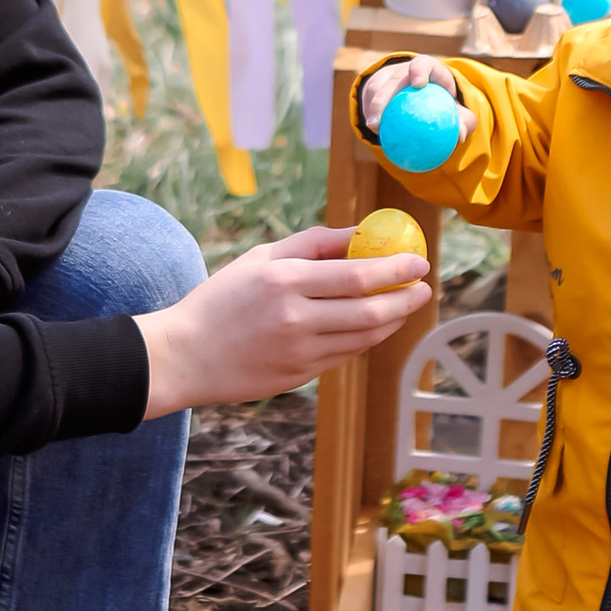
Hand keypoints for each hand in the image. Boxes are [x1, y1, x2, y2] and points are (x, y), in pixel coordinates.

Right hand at [135, 225, 430, 419]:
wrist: (186, 354)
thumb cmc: (223, 299)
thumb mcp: (260, 258)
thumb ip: (312, 243)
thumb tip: (359, 233)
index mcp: (284, 281)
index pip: (356, 274)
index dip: (395, 269)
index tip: (418, 262)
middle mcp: (294, 318)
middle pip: (369, 310)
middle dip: (405, 299)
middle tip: (423, 288)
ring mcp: (298, 352)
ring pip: (363, 338)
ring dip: (392, 321)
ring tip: (404, 305)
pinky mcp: (299, 377)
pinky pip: (345, 355)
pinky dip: (366, 338)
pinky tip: (373, 325)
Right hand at [360, 56, 461, 136]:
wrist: (425, 95)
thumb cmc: (444, 104)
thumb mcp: (458, 112)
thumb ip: (463, 121)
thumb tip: (460, 135)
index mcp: (429, 68)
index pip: (423, 63)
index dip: (419, 70)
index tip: (418, 84)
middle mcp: (407, 68)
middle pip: (393, 79)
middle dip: (383, 97)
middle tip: (380, 121)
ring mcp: (390, 74)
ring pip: (377, 86)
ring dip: (372, 106)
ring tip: (373, 127)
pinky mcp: (377, 82)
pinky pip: (369, 96)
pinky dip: (369, 111)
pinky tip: (372, 129)